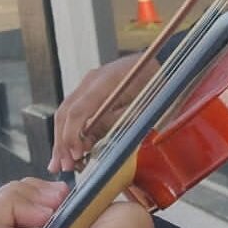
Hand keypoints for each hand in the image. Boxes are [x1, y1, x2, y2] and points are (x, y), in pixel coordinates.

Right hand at [48, 53, 159, 172]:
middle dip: (62, 141)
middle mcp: (92, 80)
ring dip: (63, 138)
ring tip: (62, 162)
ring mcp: (90, 82)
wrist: (165, 61)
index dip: (72, 136)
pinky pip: (75, 109)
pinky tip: (73, 147)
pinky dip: (71, 129)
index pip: (77, 112)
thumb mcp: (143, 107)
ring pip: (67, 112)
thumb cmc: (160, 83)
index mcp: (105, 82)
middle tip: (62, 166)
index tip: (75, 156)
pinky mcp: (93, 88)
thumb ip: (114, 122)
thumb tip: (89, 140)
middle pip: (66, 112)